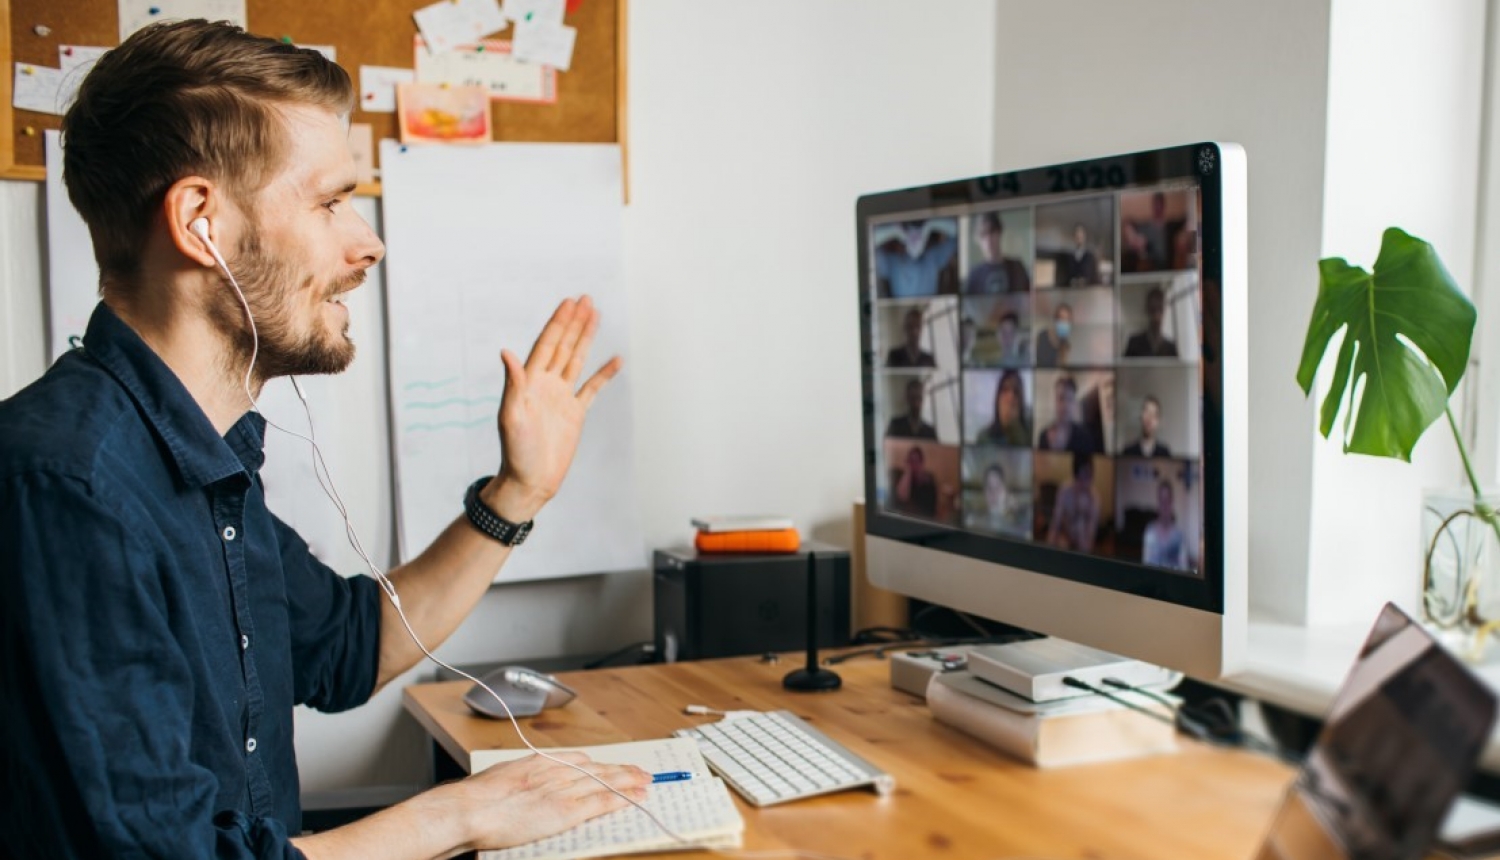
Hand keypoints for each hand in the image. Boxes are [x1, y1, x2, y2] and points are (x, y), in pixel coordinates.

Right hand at [447, 752, 650, 850]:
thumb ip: (519, 780)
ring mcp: (563, 790)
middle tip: (641, 771)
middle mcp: (556, 772)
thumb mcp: (501, 778)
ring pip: (605, 782)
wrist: (470, 808)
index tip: (611, 766)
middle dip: (622, 770)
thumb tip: (520, 784)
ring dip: (629, 782)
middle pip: (598, 768)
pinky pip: (601, 803)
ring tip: (647, 781)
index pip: (579, 760)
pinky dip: (622, 799)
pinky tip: (636, 798)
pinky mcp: (566, 811)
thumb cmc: (476, 798)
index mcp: (539, 762)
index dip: (599, 765)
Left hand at [490, 296, 621, 520]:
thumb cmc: (516, 452)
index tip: (568, 303)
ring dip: (586, 338)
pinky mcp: (575, 413)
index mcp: (530, 382)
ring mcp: (562, 397)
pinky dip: (604, 373)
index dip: (558, 323)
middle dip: (574, 322)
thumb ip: (513, 384)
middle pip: (563, 346)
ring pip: (577, 360)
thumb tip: (506, 352)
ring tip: (596, 315)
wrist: (530, 481)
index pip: (546, 344)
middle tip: (585, 299)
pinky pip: (592, 388)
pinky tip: (615, 359)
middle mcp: (546, 384)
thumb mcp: (511, 417)